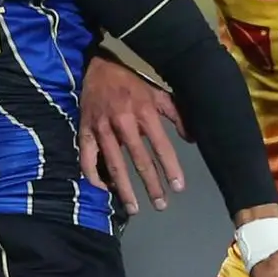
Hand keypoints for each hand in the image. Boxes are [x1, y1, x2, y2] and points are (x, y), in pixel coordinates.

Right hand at [80, 56, 185, 214]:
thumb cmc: (131, 83)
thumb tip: (193, 138)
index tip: (178, 187)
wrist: (96, 68)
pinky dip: (95, 176)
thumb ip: (177, 115)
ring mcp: (102, 128)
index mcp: (144, 111)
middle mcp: (123, 121)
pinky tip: (105, 189)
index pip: (161, 145)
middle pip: (139, 159)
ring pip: (114, 164)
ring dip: (124, 189)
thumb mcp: (157, 93)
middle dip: (151, 185)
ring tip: (134, 208)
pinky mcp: (85, 132)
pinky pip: (87, 159)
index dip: (170, 168)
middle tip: (160, 205)